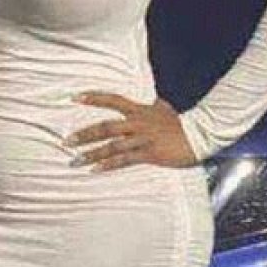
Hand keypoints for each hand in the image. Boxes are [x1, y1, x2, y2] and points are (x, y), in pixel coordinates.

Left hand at [64, 93, 196, 170]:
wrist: (199, 135)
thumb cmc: (180, 123)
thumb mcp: (165, 109)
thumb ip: (154, 105)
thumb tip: (154, 101)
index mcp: (138, 110)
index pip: (111, 100)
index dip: (93, 98)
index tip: (74, 98)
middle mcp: (137, 122)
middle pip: (106, 126)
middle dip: (84, 134)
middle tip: (66, 141)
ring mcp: (142, 138)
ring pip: (111, 145)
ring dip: (92, 153)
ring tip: (75, 159)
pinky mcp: (149, 154)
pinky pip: (124, 160)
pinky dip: (108, 164)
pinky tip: (95, 169)